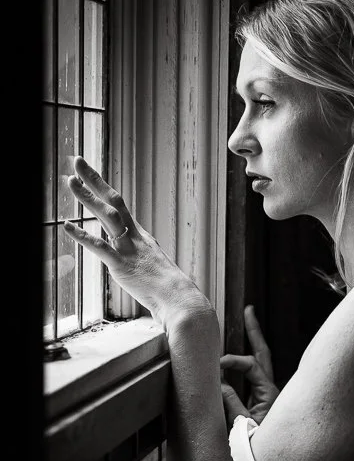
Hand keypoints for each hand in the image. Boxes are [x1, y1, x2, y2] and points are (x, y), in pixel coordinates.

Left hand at [63, 156, 210, 328]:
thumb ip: (140, 263)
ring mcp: (129, 249)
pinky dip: (81, 236)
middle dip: (94, 180)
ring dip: (88, 198)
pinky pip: (100, 247)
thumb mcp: (153, 270)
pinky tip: (66, 226)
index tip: (88, 174)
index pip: (119, 206)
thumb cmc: (169, 291)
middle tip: (77, 160)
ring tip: (70, 181)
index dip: (103, 188)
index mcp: (141, 237)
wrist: (180, 300)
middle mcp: (135, 237)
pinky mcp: (122, 265)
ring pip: (107, 216)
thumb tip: (134, 267)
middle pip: (113, 201)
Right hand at [220, 305, 278, 426]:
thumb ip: (231, 403)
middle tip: (248, 310)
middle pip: (264, 356)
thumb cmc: (255, 452)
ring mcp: (268, 398)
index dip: (234, 361)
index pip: (252, 366)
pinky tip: (238, 357)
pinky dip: (246, 365)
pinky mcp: (262, 405)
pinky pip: (255, 379)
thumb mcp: (240, 426)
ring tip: (247, 323)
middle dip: (255, 333)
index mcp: (272, 396)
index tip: (216, 364)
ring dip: (253, 345)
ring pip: (261, 366)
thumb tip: (219, 381)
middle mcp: (273, 394)